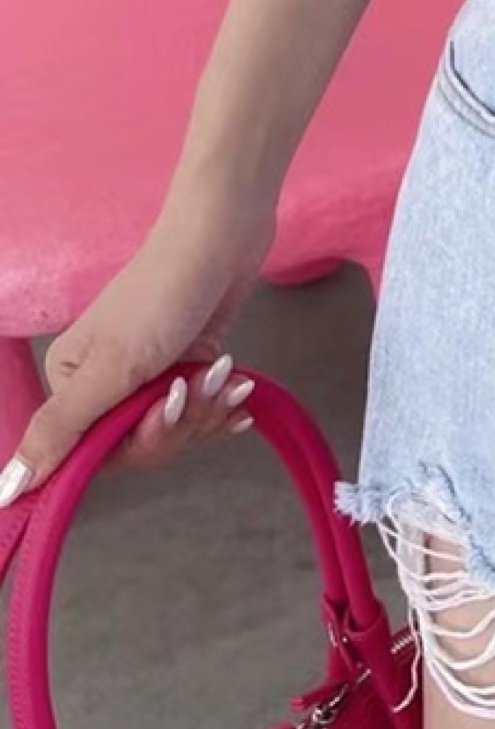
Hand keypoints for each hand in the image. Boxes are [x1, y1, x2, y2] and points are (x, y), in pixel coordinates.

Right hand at [0, 190, 277, 503]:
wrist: (221, 239)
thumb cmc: (162, 295)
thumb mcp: (109, 368)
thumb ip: (61, 429)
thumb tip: (8, 489)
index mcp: (69, 384)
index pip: (95, 453)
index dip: (136, 443)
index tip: (163, 414)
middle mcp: (103, 384)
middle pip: (139, 444)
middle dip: (179, 423)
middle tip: (197, 384)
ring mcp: (147, 375)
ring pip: (174, 430)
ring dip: (206, 408)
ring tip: (226, 375)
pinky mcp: (185, 364)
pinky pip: (199, 409)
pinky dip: (220, 401)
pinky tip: (239, 391)